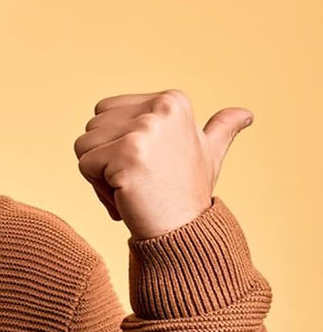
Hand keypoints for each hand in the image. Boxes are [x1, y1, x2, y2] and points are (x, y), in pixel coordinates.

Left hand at [73, 89, 251, 239]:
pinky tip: (127, 197)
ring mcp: (144, 130)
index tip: (146, 164)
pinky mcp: (128, 153)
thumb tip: (246, 114)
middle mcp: (159, 108)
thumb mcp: (209, 154)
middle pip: (92, 127)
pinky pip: (84, 165)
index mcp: (172, 100)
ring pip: (84, 145)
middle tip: (138, 180)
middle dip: (104, 158)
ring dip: (99, 174)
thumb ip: (221, 129)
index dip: (115, 143)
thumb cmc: (189, 193)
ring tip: (132, 187)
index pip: (104, 111)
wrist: (185, 231)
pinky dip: (97, 188)